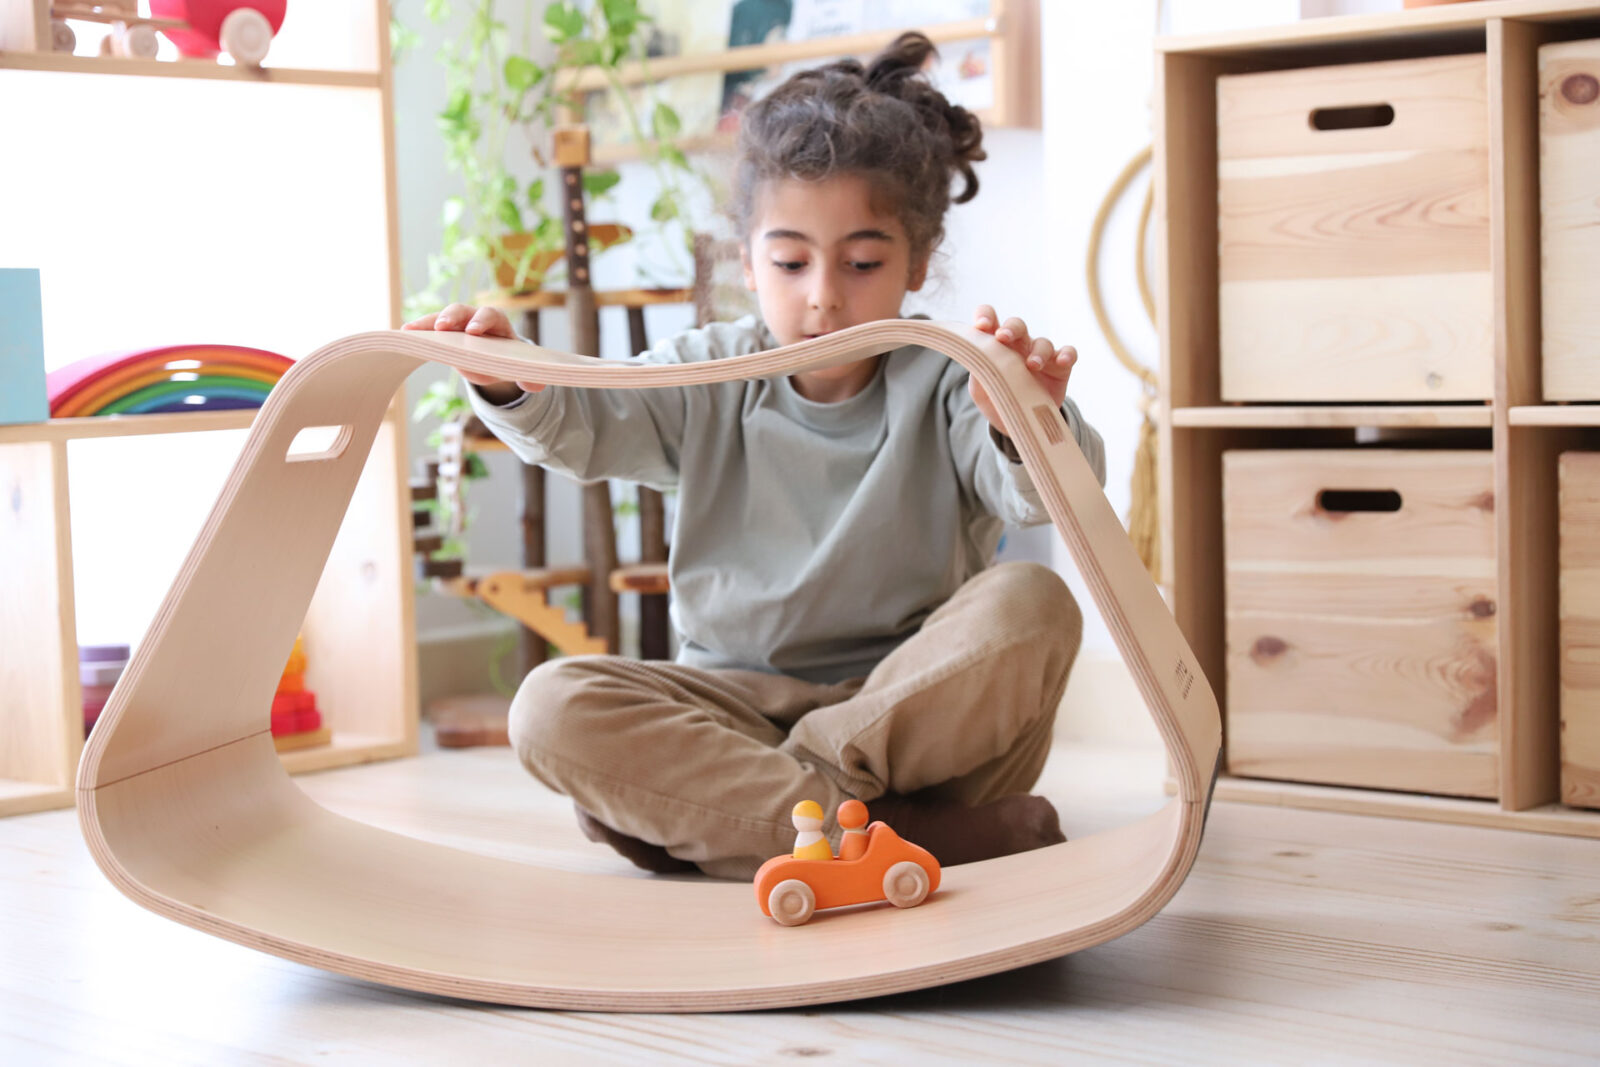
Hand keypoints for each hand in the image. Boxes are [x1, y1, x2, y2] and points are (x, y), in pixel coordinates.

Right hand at [402, 302, 545, 394]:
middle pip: (462, 311)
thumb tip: (536, 386)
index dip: (482, 321)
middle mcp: (474, 317)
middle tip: (442, 327)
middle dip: (452, 317)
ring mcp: (456, 323)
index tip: (474, 332)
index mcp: (497, 322)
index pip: (490, 316)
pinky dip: (417, 329)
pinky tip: (404, 334)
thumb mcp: (518, 369)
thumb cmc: (506, 359)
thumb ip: (530, 376)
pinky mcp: (442, 332)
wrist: (493, 358)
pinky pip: (428, 328)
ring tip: (411, 330)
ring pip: (441, 317)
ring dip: (427, 322)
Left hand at [969, 304, 1077, 436]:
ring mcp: (1040, 354)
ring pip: (1042, 342)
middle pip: (1017, 325)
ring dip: (1037, 351)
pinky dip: (1067, 354)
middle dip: (1010, 328)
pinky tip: (1062, 361)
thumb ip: (977, 371)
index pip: (990, 320)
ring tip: (1032, 365)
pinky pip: (1068, 353)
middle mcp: (1019, 345)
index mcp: (996, 346)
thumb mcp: (981, 389)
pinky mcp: (1060, 366)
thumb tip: (974, 358)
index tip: (981, 326)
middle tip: (1003, 338)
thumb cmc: (998, 399)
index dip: (986, 316)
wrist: (1019, 423)